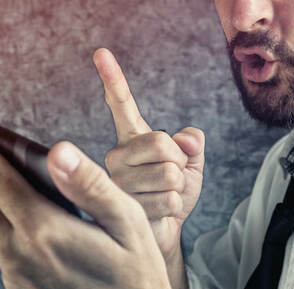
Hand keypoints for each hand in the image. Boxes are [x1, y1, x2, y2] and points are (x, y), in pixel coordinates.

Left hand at [0, 134, 171, 288]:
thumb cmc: (137, 268)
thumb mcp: (127, 221)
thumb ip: (91, 185)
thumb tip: (58, 152)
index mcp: (46, 232)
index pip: (2, 182)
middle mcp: (22, 254)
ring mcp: (18, 274)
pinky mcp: (21, 285)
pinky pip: (0, 243)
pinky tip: (6, 206)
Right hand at [93, 48, 204, 259]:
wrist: (164, 230)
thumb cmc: (173, 194)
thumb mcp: (191, 165)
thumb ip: (192, 145)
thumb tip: (187, 136)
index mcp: (132, 141)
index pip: (122, 106)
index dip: (113, 79)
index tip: (101, 53)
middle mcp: (117, 156)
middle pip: (162, 143)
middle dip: (180, 162)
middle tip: (171, 177)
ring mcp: (116, 182)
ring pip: (169, 175)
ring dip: (177, 189)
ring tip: (162, 197)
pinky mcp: (121, 207)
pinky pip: (168, 200)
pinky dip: (175, 208)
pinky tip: (159, 212)